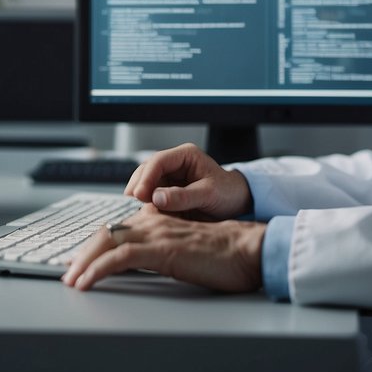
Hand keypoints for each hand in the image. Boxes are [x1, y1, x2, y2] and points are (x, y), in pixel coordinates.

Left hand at [60, 204, 265, 292]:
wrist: (247, 250)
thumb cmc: (224, 254)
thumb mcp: (185, 249)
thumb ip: (164, 249)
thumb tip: (145, 261)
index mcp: (159, 220)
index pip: (118, 229)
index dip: (95, 244)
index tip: (79, 259)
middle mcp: (153, 222)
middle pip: (106, 233)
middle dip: (82, 253)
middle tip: (67, 272)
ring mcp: (156, 234)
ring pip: (107, 242)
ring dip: (84, 263)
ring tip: (71, 280)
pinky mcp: (161, 250)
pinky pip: (120, 258)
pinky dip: (98, 269)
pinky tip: (87, 282)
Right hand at [124, 143, 252, 220]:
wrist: (238, 204)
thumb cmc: (228, 193)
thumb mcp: (209, 194)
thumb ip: (184, 196)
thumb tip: (156, 198)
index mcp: (186, 155)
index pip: (158, 161)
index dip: (146, 177)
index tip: (140, 195)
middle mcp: (174, 164)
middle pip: (146, 171)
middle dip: (138, 187)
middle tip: (133, 205)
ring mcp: (169, 178)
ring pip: (145, 184)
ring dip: (140, 198)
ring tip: (138, 212)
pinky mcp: (167, 193)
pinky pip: (151, 198)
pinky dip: (146, 207)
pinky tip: (145, 216)